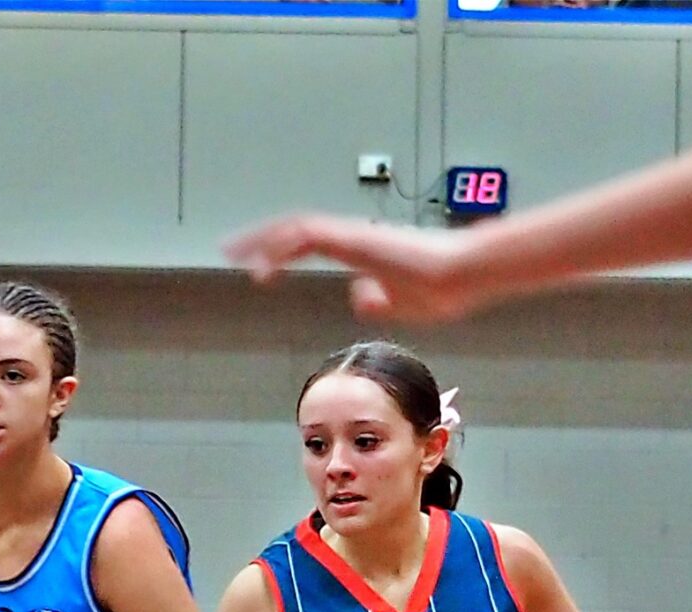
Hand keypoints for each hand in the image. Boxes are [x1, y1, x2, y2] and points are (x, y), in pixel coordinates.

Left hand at [224, 214, 471, 323]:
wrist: (461, 275)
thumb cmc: (441, 290)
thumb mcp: (401, 303)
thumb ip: (378, 299)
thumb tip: (357, 296)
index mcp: (360, 247)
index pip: (309, 240)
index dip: (281, 250)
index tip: (258, 266)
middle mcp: (351, 235)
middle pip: (294, 229)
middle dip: (260, 239)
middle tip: (230, 249)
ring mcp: (351, 234)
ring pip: (295, 228)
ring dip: (261, 240)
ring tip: (233, 252)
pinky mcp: (354, 240)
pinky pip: (307, 237)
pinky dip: (280, 249)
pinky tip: (261, 267)